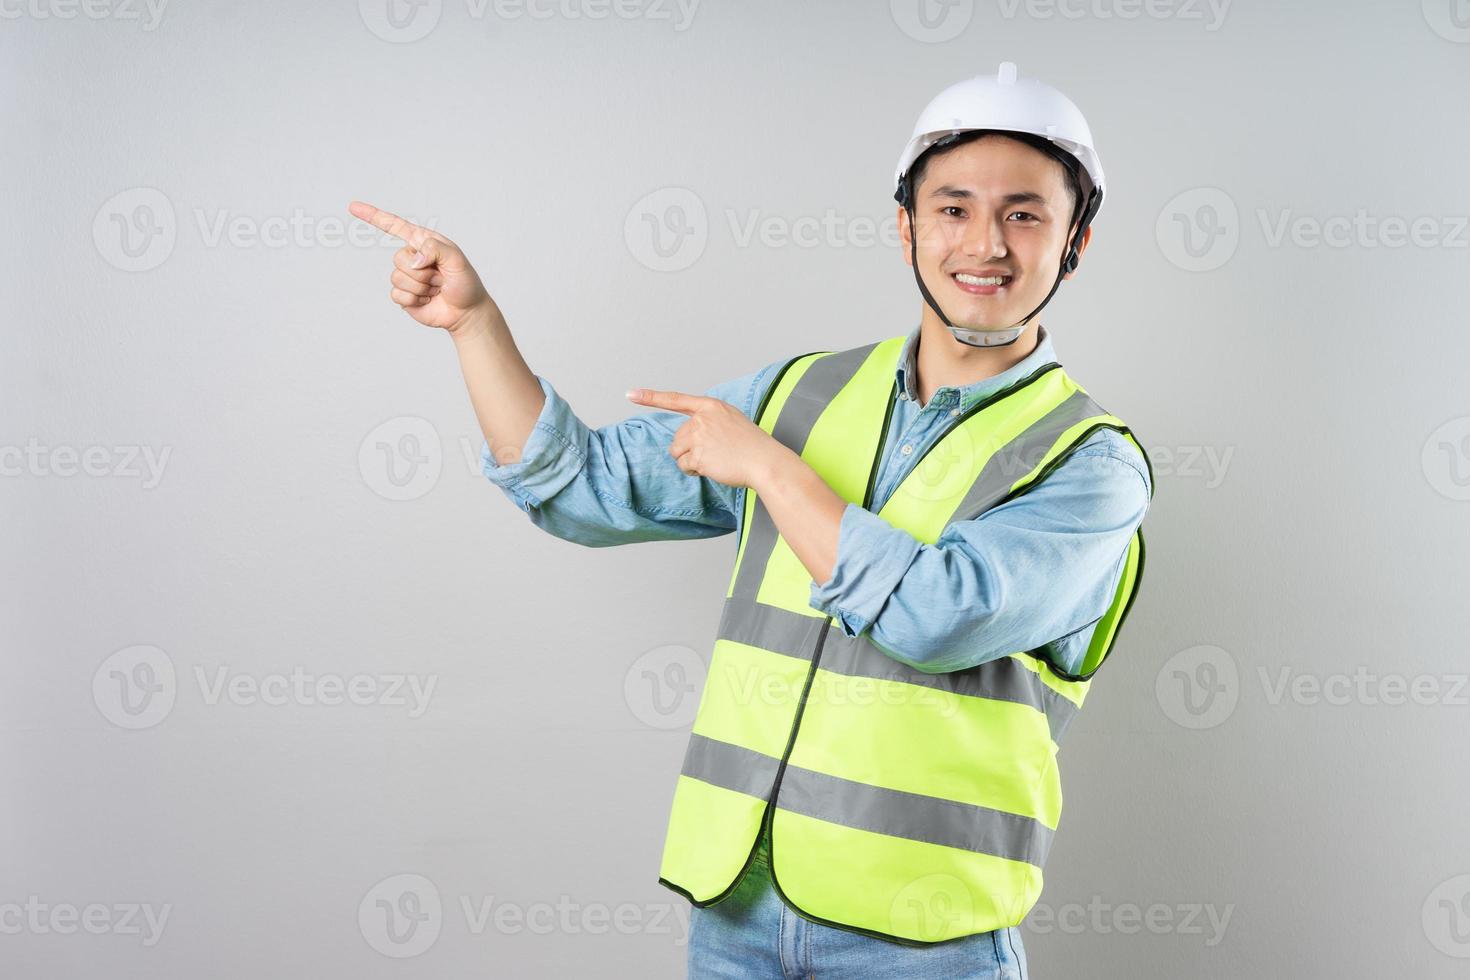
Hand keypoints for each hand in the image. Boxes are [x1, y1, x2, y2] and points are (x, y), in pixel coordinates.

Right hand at [347, 200, 495, 336]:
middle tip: (440, 278)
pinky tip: (427, 299)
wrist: (466, 312)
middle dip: (423, 272)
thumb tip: (413, 260)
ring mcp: (406, 276)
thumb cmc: (465, 283)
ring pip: (397, 278)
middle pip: (398, 258)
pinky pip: (396, 294)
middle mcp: (412, 257)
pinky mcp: (403, 295)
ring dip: (421, 287)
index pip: (395, 226)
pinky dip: (415, 300)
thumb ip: (436, 249)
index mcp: (424, 242)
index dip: (374, 216)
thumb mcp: (457, 260)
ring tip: (435, 289)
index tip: (353, 207)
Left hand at [626, 388, 787, 489]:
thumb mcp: (731, 421)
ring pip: (677, 452)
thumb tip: (687, 437)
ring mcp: (699, 436)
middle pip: (677, 437)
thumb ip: (709, 422)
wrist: (764, 461)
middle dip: (689, 449)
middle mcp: (702, 419)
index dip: (651, 397)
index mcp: (710, 406)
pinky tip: (713, 468)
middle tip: (714, 453)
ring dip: (690, 461)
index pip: (676, 399)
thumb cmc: (752, 445)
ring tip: (714, 460)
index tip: (630, 394)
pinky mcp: (698, 455)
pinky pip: (684, 466)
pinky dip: (695, 471)